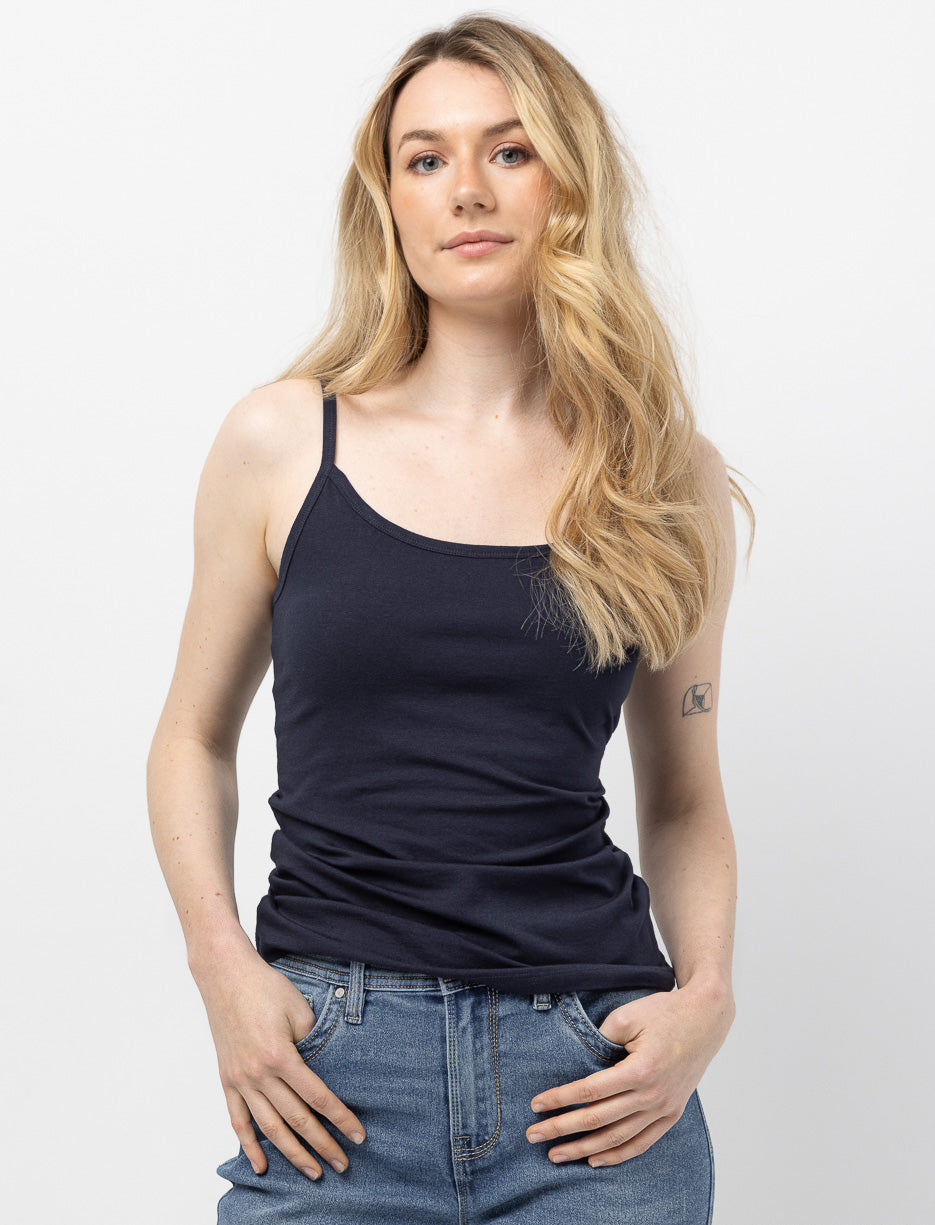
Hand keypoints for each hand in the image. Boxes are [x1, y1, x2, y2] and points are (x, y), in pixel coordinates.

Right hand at [194, 943, 365, 1180]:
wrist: (225, 976)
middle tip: (342, 1165)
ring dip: (292, 1154)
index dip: (340, 1119)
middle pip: (296, 1119)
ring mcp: (240, 1080)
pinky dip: (249, 1145)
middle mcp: (259, 1074)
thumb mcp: (299, 1009)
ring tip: (312, 1172)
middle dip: (322, 1145)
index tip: (357, 1136)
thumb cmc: (265, 987)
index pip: (318, 1097)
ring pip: (269, 1128)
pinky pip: (237, 1120)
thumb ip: (313, 1042)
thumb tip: (327, 1068)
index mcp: (281, 1056)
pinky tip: (261, 1165)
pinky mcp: (227, 1079)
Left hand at [526, 976, 734, 1166]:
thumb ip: (601, 1037)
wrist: (706, 1018)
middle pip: (598, 1120)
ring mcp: (664, 1108)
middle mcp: (652, 1095)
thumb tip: (578, 1061)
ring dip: (584, 1148)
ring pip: (617, 1138)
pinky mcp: (672, 1113)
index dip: (559, 1100)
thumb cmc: (665, 1012)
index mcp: (640, 1070)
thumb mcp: (628, 1015)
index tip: (535, 1105)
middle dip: (562, 1129)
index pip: (589, 1092)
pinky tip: (594, 1159)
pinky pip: (642, 1143)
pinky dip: (618, 1154)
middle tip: (533, 1136)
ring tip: (556, 1154)